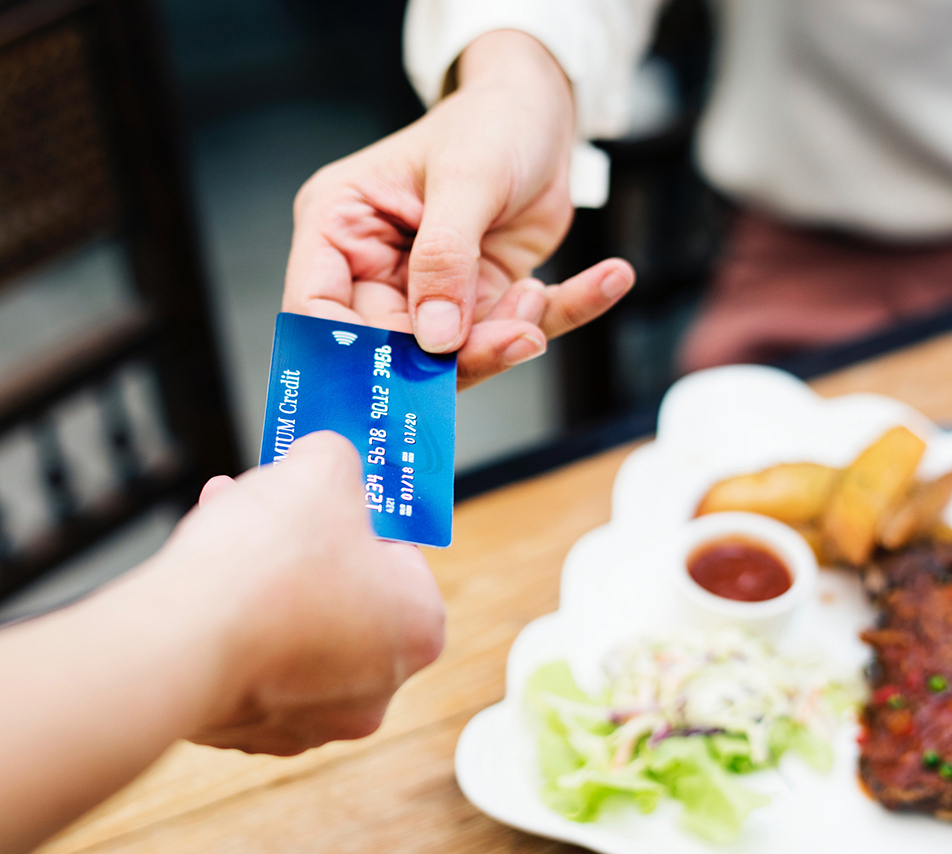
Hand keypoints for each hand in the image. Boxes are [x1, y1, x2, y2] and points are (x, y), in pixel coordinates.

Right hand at [159, 432, 444, 754]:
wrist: (179, 641)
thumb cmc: (269, 564)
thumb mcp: (322, 469)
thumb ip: (337, 457)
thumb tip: (327, 460)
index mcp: (419, 627)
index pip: (402, 557)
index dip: (362, 518)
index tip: (331, 499)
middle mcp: (377, 686)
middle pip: (345, 591)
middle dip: (306, 541)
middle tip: (274, 504)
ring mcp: (314, 718)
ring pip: (294, 624)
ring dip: (264, 573)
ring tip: (227, 522)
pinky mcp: (252, 731)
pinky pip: (250, 660)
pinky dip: (233, 622)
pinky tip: (206, 580)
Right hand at [284, 30, 633, 388]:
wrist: (542, 113)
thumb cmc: (489, 121)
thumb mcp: (466, 177)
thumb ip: (445, 257)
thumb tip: (435, 337)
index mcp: (342, 228)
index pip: (319, 309)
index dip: (352, 352)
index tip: (404, 371)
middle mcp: (378, 268)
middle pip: (394, 346)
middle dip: (456, 354)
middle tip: (513, 338)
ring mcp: (432, 291)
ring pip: (456, 353)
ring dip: (508, 337)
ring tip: (540, 299)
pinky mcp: (483, 300)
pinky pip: (519, 326)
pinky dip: (567, 309)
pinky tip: (609, 281)